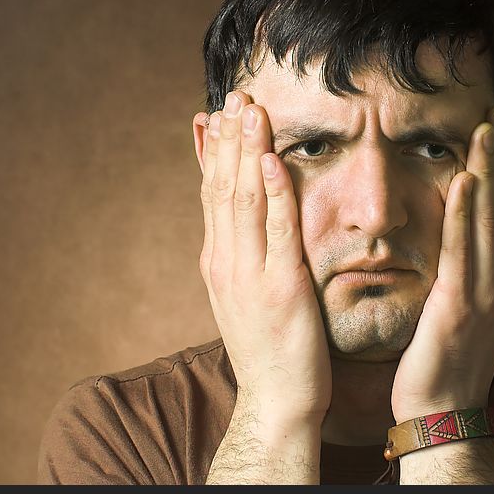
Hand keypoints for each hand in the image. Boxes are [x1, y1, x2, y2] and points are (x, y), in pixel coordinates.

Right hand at [196, 91, 331, 422]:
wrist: (276, 401)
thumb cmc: (268, 348)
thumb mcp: (244, 295)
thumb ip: (241, 254)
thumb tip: (238, 223)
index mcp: (218, 262)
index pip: (211, 194)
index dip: (213, 151)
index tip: (215, 112)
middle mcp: (226, 262)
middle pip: (222, 187)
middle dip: (229, 138)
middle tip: (235, 93)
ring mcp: (251, 274)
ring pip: (243, 200)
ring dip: (246, 151)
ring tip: (250, 108)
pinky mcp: (282, 287)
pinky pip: (277, 231)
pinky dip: (273, 193)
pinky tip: (272, 160)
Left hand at [391, 105, 493, 422]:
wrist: (444, 410)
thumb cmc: (448, 358)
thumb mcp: (466, 305)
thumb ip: (471, 268)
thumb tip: (466, 238)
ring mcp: (488, 292)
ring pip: (492, 219)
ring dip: (492, 169)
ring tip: (490, 127)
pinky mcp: (462, 307)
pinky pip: (462, 250)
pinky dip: (466, 213)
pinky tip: (465, 179)